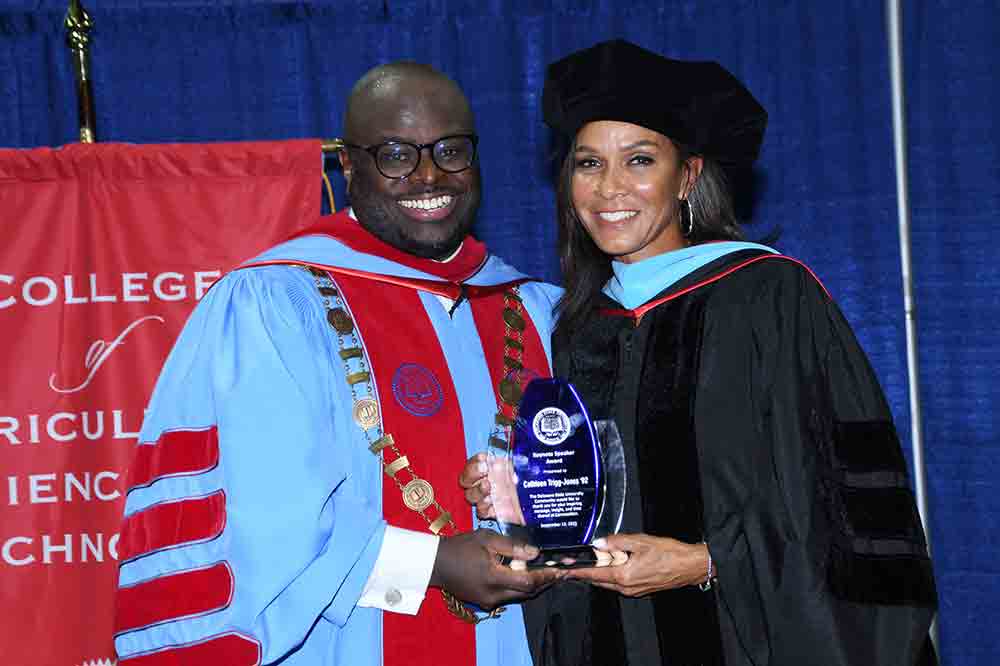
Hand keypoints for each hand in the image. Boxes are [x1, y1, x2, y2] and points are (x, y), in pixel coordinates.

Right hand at [430, 529, 564, 609]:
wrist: (435, 563)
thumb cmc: (460, 547)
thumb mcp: (486, 539)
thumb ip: (512, 546)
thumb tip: (535, 553)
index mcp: (493, 578)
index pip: (528, 581)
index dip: (546, 576)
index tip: (561, 570)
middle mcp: (492, 595)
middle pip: (527, 593)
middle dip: (545, 582)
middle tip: (560, 572)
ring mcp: (487, 601)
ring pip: (519, 596)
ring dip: (534, 585)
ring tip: (548, 573)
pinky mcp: (483, 602)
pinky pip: (508, 596)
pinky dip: (520, 587)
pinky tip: (526, 575)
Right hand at [459, 453, 525, 524]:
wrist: (533, 498)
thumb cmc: (525, 478)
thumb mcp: (519, 463)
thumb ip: (511, 457)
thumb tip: (510, 449)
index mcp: (486, 468)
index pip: (471, 464)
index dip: (475, 461)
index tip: (484, 458)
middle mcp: (482, 482)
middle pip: (465, 480)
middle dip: (473, 473)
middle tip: (485, 470)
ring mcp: (485, 497)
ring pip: (470, 496)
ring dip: (478, 491)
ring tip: (488, 487)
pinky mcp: (491, 512)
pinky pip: (481, 511)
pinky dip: (485, 508)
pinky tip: (493, 504)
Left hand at [567, 534, 710, 596]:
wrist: (690, 566)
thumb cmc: (670, 554)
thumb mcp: (641, 541)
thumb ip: (617, 541)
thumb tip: (599, 543)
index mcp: (624, 576)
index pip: (594, 573)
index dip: (577, 571)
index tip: (565, 570)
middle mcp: (627, 587)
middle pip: (598, 580)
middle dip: (585, 572)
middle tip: (573, 565)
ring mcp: (633, 591)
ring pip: (608, 583)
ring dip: (599, 573)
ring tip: (592, 561)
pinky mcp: (640, 589)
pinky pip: (619, 584)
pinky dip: (612, 575)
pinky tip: (614, 564)